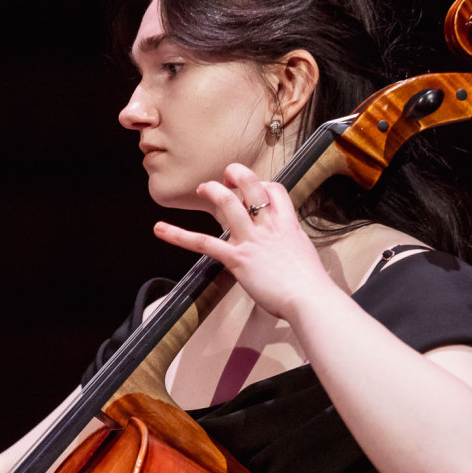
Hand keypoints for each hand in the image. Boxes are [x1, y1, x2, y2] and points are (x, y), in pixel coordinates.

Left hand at [153, 163, 335, 320]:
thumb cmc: (310, 285)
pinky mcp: (237, 258)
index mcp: (287, 225)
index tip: (257, 190)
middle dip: (237, 174)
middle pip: (252, 186)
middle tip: (227, 175)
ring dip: (213, 190)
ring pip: (228, 202)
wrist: (309, 298)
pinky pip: (204, 243)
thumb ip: (291, 248)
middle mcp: (268, 227)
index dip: (264, 185)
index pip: (275, 190)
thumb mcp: (304, 256)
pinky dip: (179, 235)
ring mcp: (251, 240)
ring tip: (203, 188)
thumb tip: (286, 254)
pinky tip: (161, 229)